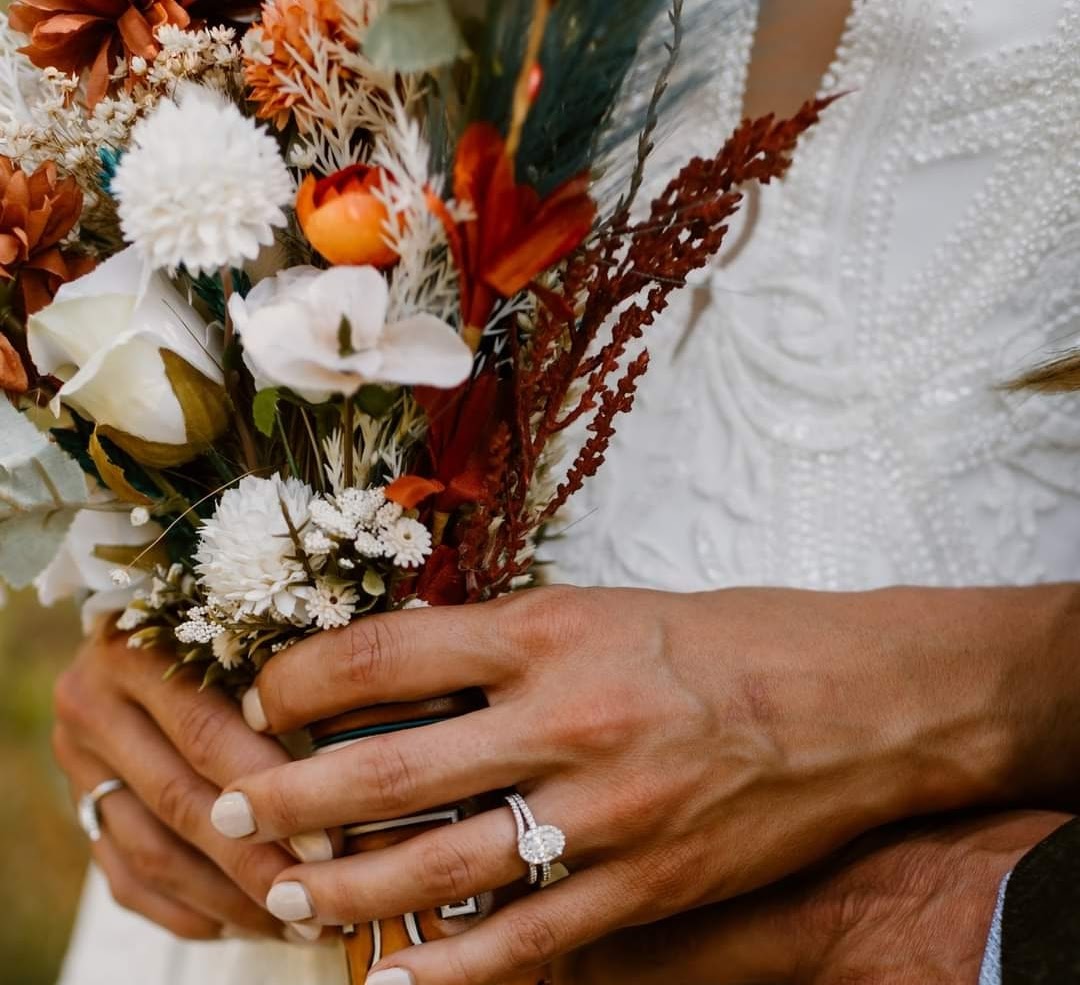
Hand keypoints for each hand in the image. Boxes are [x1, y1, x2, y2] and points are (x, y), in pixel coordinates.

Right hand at [52, 623, 320, 940]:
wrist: (141, 629)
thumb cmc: (232, 624)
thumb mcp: (252, 628)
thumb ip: (293, 676)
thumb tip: (365, 756)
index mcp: (135, 649)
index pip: (206, 737)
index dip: (271, 793)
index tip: (329, 846)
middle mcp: (92, 705)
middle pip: (179, 802)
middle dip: (254, 862)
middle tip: (318, 898)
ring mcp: (77, 763)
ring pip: (153, 854)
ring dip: (228, 901)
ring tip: (296, 924)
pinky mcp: (79, 808)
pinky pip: (128, 881)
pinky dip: (192, 911)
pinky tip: (249, 924)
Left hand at [212, 584, 1078, 981]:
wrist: (854, 699)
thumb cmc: (724, 640)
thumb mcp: (603, 610)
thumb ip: (505, 646)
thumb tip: (401, 676)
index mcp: (548, 631)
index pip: (385, 652)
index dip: (302, 678)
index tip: (265, 697)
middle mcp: (565, 716)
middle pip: (386, 767)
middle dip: (288, 795)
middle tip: (228, 809)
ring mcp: (602, 810)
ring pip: (436, 865)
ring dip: (346, 888)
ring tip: (288, 894)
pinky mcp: (644, 885)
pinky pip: (525, 941)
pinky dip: (447, 972)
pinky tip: (391, 983)